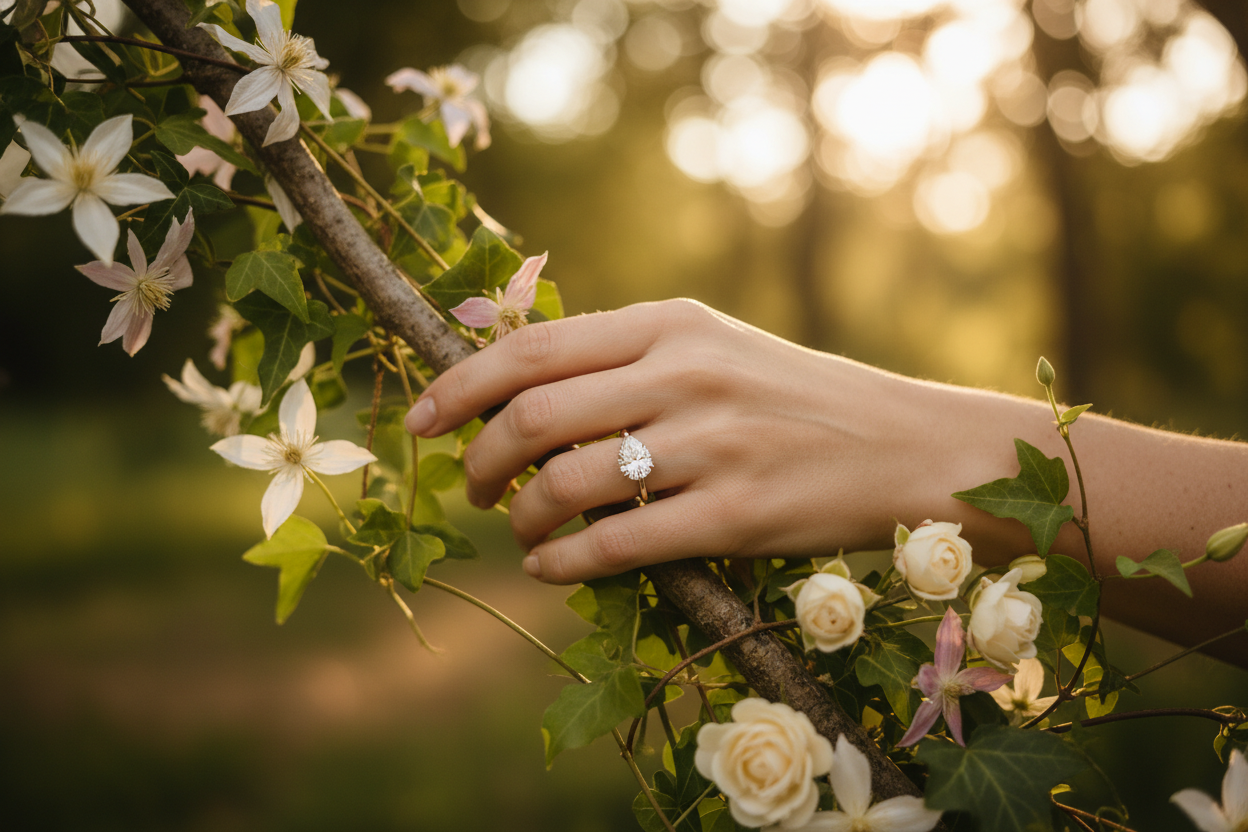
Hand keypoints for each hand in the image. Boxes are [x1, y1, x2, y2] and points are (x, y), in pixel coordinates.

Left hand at [405, 299, 924, 583]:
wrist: (906, 447)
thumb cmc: (797, 398)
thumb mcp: (715, 349)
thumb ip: (627, 360)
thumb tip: (520, 395)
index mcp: (671, 322)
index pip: (532, 349)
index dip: (458, 386)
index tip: (421, 420)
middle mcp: (684, 374)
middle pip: (534, 416)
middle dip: (481, 461)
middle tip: (474, 488)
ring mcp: (711, 444)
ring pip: (567, 484)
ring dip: (521, 519)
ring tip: (520, 531)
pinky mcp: (735, 515)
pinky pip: (616, 544)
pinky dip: (565, 562)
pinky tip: (552, 568)